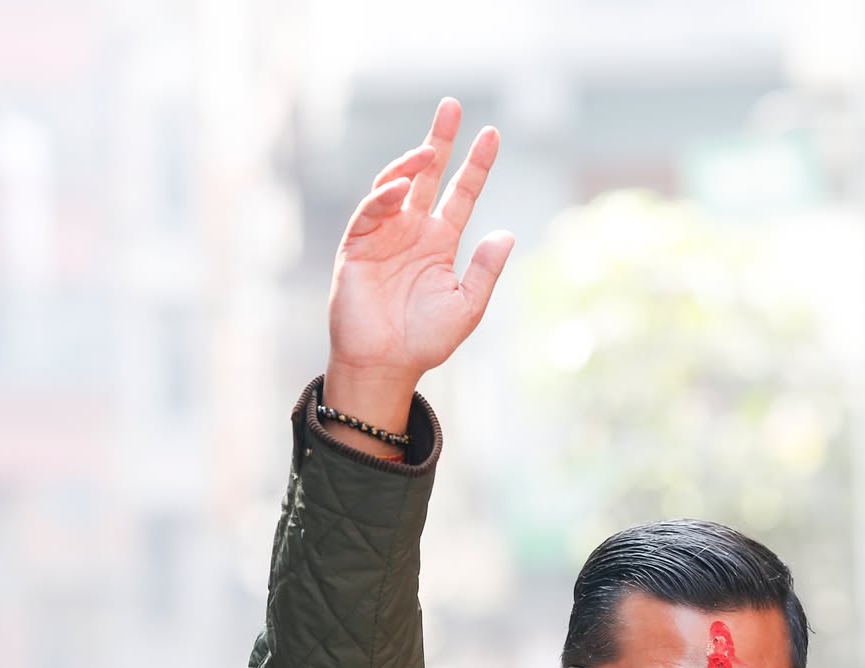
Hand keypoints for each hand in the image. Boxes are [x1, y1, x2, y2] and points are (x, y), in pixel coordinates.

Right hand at [324, 97, 514, 439]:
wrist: (386, 364)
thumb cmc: (425, 339)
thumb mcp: (467, 305)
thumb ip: (485, 270)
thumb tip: (507, 233)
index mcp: (439, 241)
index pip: (460, 193)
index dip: (475, 165)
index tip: (493, 135)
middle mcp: (412, 230)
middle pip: (426, 174)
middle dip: (439, 140)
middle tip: (453, 106)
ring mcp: (383, 235)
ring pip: (395, 185)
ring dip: (411, 163)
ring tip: (431, 148)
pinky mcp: (357, 246)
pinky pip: (370, 212)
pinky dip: (383, 197)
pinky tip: (400, 188)